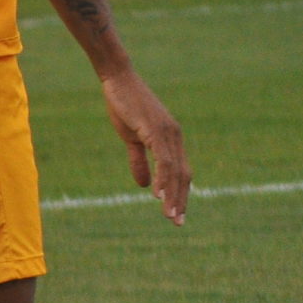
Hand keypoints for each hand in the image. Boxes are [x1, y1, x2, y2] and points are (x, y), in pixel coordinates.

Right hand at [100, 66, 189, 224]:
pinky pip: (163, 159)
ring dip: (173, 195)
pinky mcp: (156, 130)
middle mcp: (175, 137)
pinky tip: (159, 194)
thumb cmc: (124, 105)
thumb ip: (139, 161)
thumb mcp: (131, 137)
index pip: (181, 172)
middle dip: (181, 200)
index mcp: (171, 139)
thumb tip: (146, 186)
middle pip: (183, 175)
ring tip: (169, 215)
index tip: (177, 214)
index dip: (180, 194)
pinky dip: (164, 178)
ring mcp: (167, 133)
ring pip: (175, 171)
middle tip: (177, 222)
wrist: (118, 79)